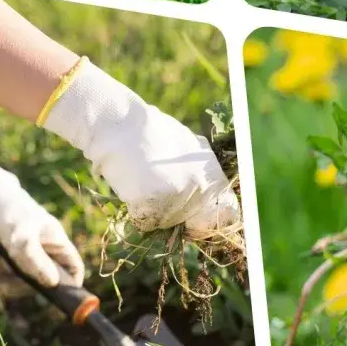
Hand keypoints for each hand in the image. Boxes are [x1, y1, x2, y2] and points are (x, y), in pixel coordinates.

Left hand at [0, 135, 83, 287]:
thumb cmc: (2, 206)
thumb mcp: (19, 235)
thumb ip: (35, 260)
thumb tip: (52, 284)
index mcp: (55, 240)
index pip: (72, 268)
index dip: (68, 285)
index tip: (51, 296)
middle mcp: (42, 246)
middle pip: (42, 279)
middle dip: (22, 282)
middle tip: (6, 279)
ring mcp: (23, 248)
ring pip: (18, 275)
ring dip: (1, 273)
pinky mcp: (3, 248)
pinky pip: (1, 268)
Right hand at [41, 60, 239, 233]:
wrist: (118, 123)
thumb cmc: (146, 133)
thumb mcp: (183, 146)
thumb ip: (195, 172)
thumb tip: (199, 203)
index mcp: (211, 170)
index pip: (228, 211)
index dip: (209, 220)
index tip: (195, 222)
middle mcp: (201, 183)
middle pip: (189, 220)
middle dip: (172, 213)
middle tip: (153, 189)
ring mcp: (179, 193)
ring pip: (165, 223)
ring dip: (150, 211)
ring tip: (139, 181)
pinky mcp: (156, 200)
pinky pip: (145, 222)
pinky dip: (134, 211)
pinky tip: (130, 187)